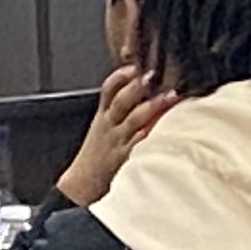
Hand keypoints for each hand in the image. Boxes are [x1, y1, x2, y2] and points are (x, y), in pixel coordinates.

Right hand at [55, 64, 179, 208]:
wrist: (82, 182)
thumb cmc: (97, 153)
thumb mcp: (101, 126)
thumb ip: (118, 109)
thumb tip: (140, 88)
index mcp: (104, 116)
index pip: (109, 90)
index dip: (120, 77)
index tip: (132, 66)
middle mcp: (110, 126)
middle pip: (121, 101)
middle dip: (137, 87)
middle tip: (152, 75)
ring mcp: (118, 141)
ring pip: (133, 119)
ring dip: (151, 107)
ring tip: (168, 97)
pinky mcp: (125, 157)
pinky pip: (136, 144)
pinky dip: (146, 136)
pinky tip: (158, 128)